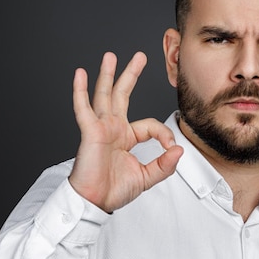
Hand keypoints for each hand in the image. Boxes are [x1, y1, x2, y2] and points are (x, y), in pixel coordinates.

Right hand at [68, 51, 183, 212]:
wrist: (95, 202)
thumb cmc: (114, 190)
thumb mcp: (148, 177)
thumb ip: (164, 164)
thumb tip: (178, 150)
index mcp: (126, 137)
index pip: (149, 124)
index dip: (163, 133)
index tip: (170, 147)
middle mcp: (113, 128)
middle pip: (123, 95)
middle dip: (131, 74)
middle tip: (140, 57)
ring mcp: (101, 128)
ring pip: (104, 95)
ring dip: (107, 75)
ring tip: (110, 56)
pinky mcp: (90, 132)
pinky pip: (84, 109)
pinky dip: (80, 91)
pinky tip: (79, 74)